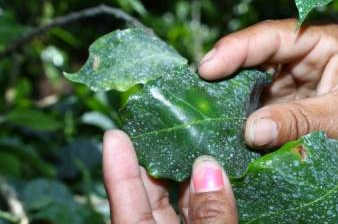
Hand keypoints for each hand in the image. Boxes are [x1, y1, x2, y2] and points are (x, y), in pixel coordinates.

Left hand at [103, 130, 237, 223]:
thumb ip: (210, 217)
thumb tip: (209, 168)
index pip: (126, 200)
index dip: (119, 167)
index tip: (114, 135)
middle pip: (151, 196)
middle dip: (160, 161)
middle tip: (167, 125)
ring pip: (180, 205)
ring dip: (191, 177)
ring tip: (200, 141)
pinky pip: (201, 218)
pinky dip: (208, 199)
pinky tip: (221, 177)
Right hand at [199, 19, 337, 168]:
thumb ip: (300, 121)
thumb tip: (252, 130)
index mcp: (322, 45)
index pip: (274, 37)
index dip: (238, 48)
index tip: (208, 67)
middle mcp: (302, 62)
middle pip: (255, 59)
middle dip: (226, 73)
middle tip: (198, 90)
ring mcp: (291, 87)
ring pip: (252, 87)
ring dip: (231, 100)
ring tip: (207, 112)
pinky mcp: (285, 111)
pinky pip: (258, 112)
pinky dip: (243, 121)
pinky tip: (227, 129)